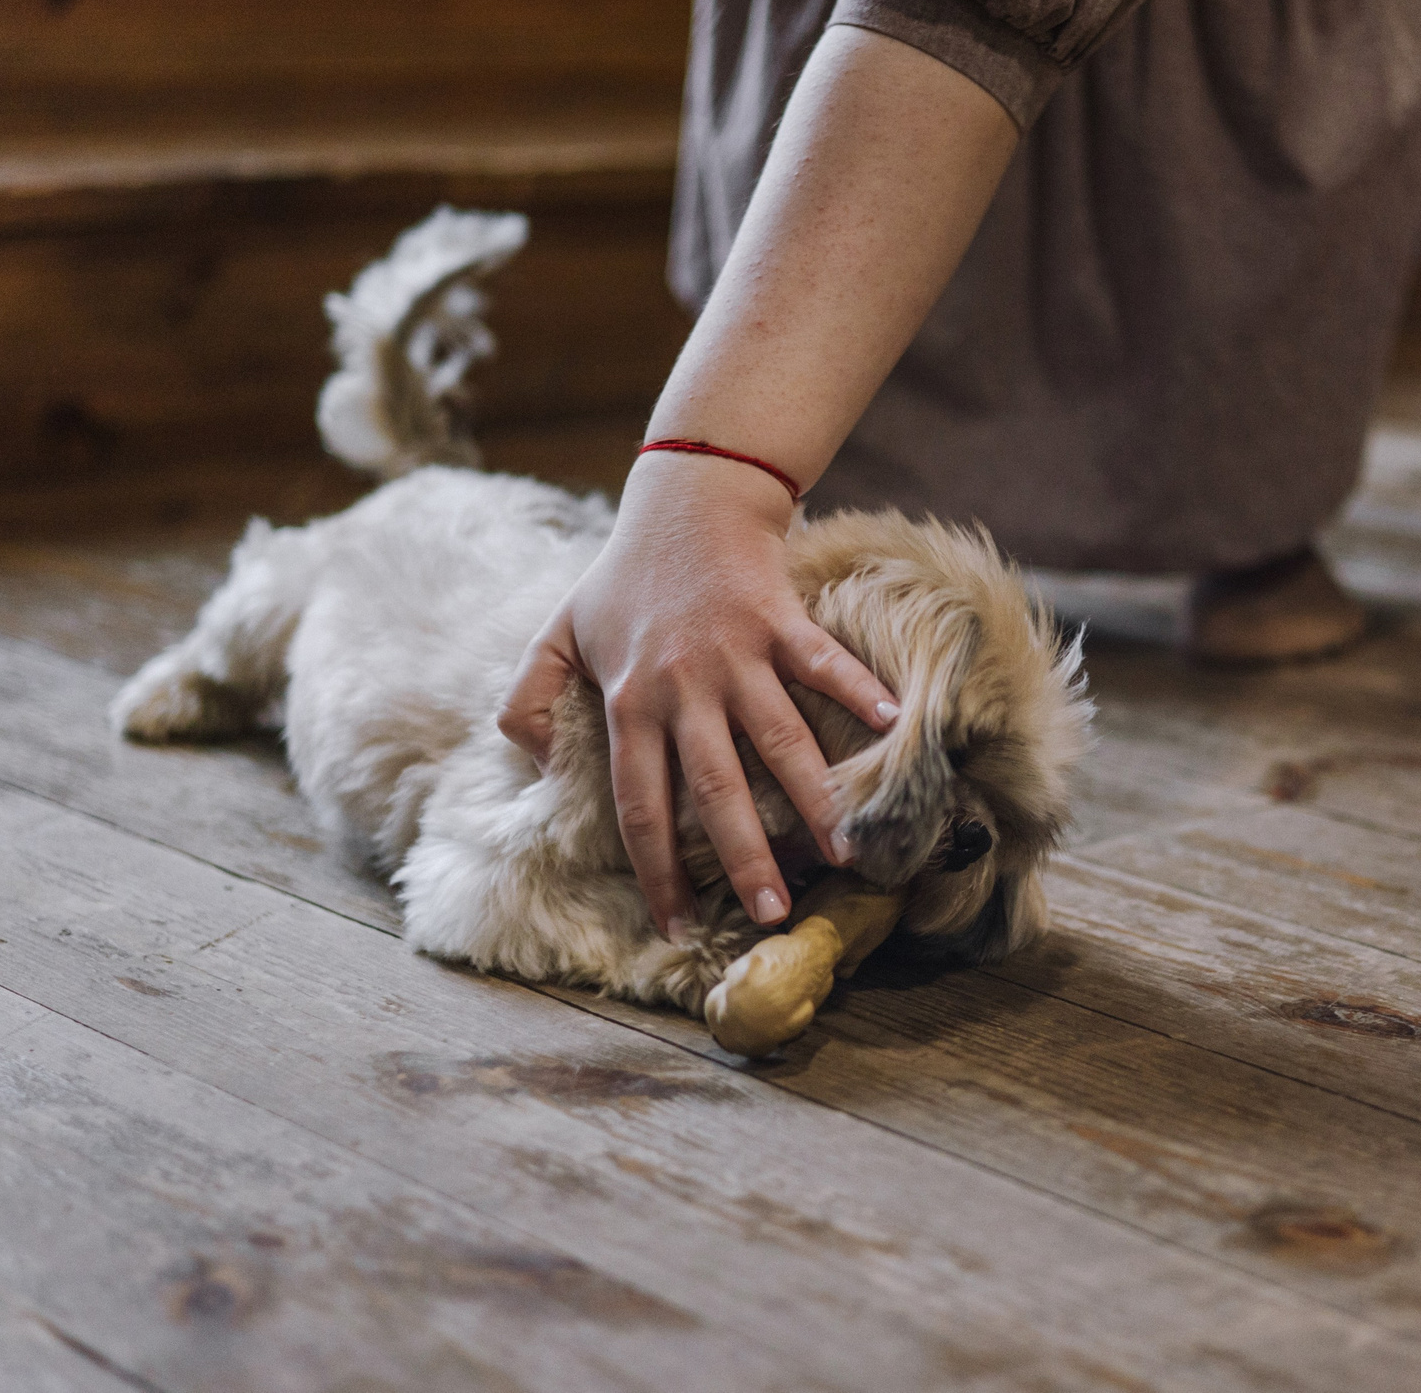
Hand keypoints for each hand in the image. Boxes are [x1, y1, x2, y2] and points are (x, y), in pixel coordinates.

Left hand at [498, 452, 898, 937]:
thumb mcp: (556, 635)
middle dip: (744, 857)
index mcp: (628, 701)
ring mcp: (736, 653)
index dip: (657, 870)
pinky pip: (823, 664)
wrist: (685, 496)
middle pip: (716, 788)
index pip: (639, 804)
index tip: (679, 924)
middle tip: (772, 914)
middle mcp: (682, 686)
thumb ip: (527, 704)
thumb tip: (536, 772)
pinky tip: (893, 729)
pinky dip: (858, 692)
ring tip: (845, 852)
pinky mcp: (780, 619)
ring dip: (813, 799)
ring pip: (779, 739)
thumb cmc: (622, 575)